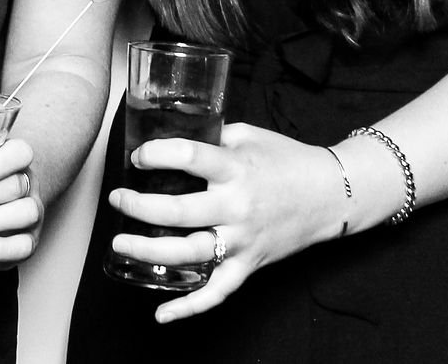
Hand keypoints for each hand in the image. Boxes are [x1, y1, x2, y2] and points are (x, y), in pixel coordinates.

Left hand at [107, 123, 345, 322]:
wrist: (330, 194)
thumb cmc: (287, 160)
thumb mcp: (249, 135)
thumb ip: (212, 136)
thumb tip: (173, 134)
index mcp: (236, 168)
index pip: (188, 157)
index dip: (156, 155)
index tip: (138, 157)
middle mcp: (238, 206)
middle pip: (179, 211)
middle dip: (138, 206)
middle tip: (117, 199)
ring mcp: (243, 240)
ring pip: (189, 253)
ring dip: (148, 251)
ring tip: (120, 243)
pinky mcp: (249, 265)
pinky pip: (217, 292)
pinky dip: (188, 307)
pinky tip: (161, 312)